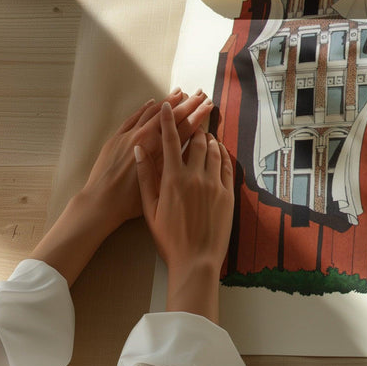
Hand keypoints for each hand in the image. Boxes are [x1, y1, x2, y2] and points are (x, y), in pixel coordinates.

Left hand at [83, 90, 213, 232]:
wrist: (100, 202)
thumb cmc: (131, 201)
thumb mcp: (160, 184)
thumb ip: (174, 163)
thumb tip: (189, 149)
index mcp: (158, 151)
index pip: (184, 127)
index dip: (198, 115)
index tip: (208, 105)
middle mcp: (145, 138)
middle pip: (171, 116)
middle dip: (188, 103)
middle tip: (201, 94)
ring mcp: (129, 135)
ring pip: (152, 112)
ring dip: (168, 101)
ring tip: (180, 92)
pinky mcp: (116, 138)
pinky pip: (133, 117)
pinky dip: (144, 108)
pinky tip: (153, 102)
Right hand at [135, 102, 233, 321]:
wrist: (196, 259)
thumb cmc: (169, 238)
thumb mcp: (150, 209)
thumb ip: (145, 177)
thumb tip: (139, 151)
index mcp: (173, 179)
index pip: (170, 141)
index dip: (168, 120)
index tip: (167, 105)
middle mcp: (195, 176)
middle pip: (196, 141)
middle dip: (193, 124)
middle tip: (193, 114)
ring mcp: (214, 184)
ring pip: (213, 151)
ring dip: (208, 138)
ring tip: (204, 132)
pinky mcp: (227, 193)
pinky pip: (226, 166)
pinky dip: (222, 154)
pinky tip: (218, 151)